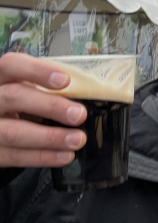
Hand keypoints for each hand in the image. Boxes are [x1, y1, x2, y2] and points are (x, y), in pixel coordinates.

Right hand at [0, 53, 86, 167]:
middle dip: (51, 106)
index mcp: (0, 78)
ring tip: (77, 139)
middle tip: (79, 114)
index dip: (37, 71)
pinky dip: (43, 157)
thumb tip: (84, 92)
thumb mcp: (26, 88)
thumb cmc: (18, 104)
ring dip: (49, 137)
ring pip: (13, 132)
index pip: (11, 65)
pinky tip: (64, 155)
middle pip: (14, 97)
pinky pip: (15, 156)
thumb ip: (45, 87)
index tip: (65, 80)